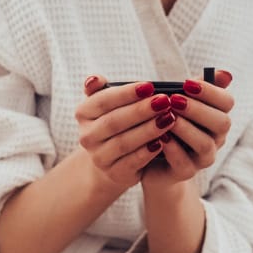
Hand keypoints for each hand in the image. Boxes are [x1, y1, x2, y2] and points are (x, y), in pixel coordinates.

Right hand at [76, 74, 181, 190]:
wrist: (110, 159)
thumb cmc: (113, 122)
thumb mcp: (105, 105)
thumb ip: (100, 89)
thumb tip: (95, 79)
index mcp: (83, 113)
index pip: (103, 100)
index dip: (126, 93)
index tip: (150, 86)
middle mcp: (86, 136)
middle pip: (114, 121)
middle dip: (141, 110)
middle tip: (164, 101)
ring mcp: (99, 157)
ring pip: (125, 142)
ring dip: (148, 130)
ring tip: (169, 118)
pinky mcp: (114, 173)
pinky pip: (133, 161)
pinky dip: (148, 151)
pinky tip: (164, 141)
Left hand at [141, 70, 233, 190]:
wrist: (150, 157)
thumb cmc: (166, 121)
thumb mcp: (177, 101)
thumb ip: (196, 87)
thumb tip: (226, 74)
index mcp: (215, 116)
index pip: (227, 102)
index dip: (210, 92)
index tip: (186, 83)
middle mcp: (215, 137)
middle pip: (221, 123)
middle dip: (198, 109)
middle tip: (174, 99)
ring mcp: (203, 157)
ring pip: (205, 144)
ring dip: (185, 128)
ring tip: (166, 117)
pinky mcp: (186, 172)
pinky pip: (185, 164)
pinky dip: (173, 150)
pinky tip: (160, 138)